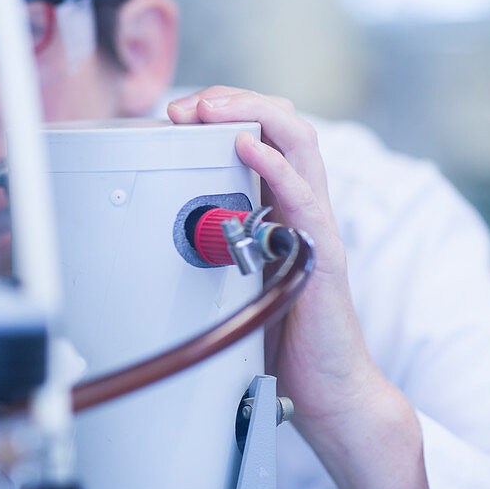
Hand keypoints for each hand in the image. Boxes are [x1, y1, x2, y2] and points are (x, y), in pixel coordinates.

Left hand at [168, 86, 433, 488]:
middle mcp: (304, 207)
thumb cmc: (280, 331)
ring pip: (299, 146)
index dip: (228, 110)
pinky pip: (303, 198)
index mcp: (284, 206)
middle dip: (235, 100)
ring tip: (213, 107)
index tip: (183, 110)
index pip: (266, 133)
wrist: (326, 387)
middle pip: (284, 125)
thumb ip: (216, 236)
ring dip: (253, 114)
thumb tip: (163, 216)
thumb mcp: (236, 269)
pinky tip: (247, 146)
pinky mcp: (321, 256)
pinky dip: (274, 165)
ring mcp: (316, 227)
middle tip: (191, 101)